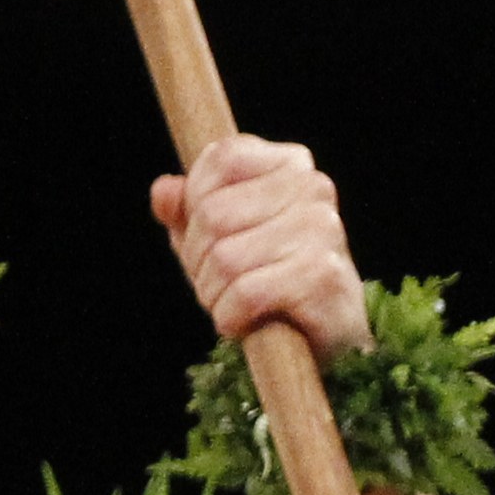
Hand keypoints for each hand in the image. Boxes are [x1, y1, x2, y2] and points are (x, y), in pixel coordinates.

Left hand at [148, 134, 363, 359]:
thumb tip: (164, 191)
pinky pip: (246, 293)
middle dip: (197, 259)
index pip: (222, 159)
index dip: (194, 203)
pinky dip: (230, 316)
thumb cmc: (270, 277)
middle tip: (215, 283)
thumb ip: (187, 209)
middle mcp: (314, 188)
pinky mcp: (323, 275)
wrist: (331, 336)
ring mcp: (323, 230)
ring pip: (225, 257)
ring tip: (231, 305)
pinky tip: (244, 322)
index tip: (207, 237)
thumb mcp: (219, 236)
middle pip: (213, 213)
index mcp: (292, 164)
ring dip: (212, 293)